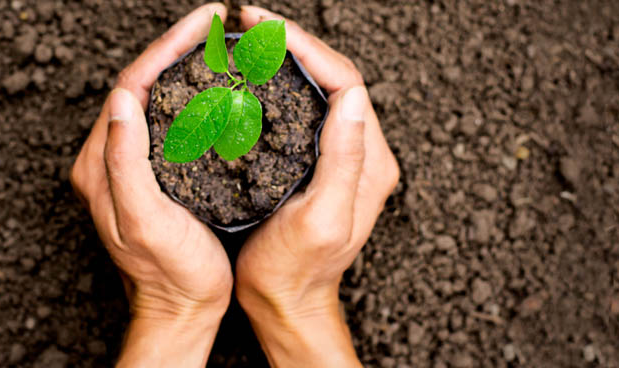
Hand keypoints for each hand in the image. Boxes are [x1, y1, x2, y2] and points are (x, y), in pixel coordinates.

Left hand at [69, 4, 231, 366]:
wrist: (181, 311)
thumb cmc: (169, 274)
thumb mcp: (145, 221)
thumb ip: (125, 162)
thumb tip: (122, 99)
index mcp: (101, 163)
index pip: (131, 85)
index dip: (166, 48)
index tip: (202, 23)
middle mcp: (109, 158)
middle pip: (140, 83)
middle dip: (175, 47)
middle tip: (213, 22)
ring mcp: (129, 165)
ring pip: (154, 97)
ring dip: (182, 65)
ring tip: (215, 42)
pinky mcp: (150, 174)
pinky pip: (167, 118)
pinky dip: (190, 93)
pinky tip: (215, 86)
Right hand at [233, 6, 399, 367]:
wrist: (286, 304)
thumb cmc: (297, 270)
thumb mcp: (321, 218)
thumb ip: (343, 160)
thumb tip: (351, 97)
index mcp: (369, 160)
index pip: (345, 81)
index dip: (305, 46)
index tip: (265, 29)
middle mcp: (361, 152)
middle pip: (333, 76)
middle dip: (293, 42)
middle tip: (250, 22)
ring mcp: (341, 156)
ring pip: (318, 87)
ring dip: (286, 57)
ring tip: (249, 39)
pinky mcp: (317, 163)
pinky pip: (303, 107)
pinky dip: (278, 83)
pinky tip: (251, 77)